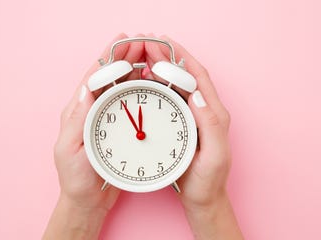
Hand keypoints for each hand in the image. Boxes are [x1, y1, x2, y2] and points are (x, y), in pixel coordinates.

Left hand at [43, 33, 144, 239]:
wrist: (88, 200)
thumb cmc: (76, 178)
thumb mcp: (70, 149)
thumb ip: (77, 120)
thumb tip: (85, 88)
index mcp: (79, 111)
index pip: (93, 77)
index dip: (109, 57)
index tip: (123, 41)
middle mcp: (92, 110)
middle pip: (110, 77)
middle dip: (125, 57)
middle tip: (142, 43)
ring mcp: (107, 119)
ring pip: (122, 87)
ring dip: (135, 70)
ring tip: (149, 56)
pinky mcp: (120, 129)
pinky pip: (131, 105)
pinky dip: (141, 91)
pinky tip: (151, 83)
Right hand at [145, 35, 242, 238]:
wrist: (202, 197)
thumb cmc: (208, 180)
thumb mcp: (214, 156)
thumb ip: (210, 125)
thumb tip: (198, 95)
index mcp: (214, 114)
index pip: (198, 77)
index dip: (182, 58)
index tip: (163, 44)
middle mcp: (204, 110)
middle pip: (186, 75)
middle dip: (168, 56)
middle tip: (147, 43)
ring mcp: (192, 115)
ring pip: (176, 84)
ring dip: (161, 67)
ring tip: (144, 56)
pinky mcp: (181, 123)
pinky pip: (169, 98)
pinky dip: (157, 84)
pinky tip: (145, 80)